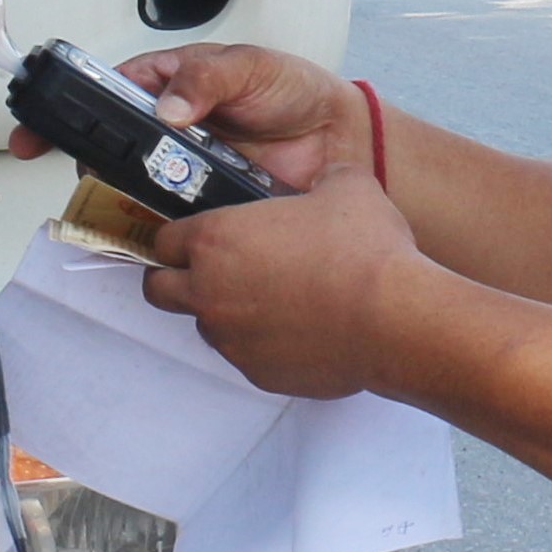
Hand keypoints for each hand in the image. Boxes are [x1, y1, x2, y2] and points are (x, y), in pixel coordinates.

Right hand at [6, 41, 369, 192]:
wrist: (338, 138)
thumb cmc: (293, 90)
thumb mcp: (248, 66)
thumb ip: (206, 79)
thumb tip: (168, 105)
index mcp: (170, 84)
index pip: (105, 92)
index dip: (68, 110)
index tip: (38, 131)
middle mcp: (168, 128)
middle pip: (110, 145)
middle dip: (86, 160)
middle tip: (78, 174)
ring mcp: (183, 168)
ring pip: (133, 185)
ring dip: (119, 197)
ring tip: (113, 204)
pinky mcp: (204, 203)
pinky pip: (170, 217)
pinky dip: (157, 225)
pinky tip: (153, 230)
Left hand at [143, 167, 432, 400]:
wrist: (392, 319)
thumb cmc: (362, 251)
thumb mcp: (345, 186)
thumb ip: (320, 179)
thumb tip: (327, 178)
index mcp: (216, 239)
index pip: (163, 240)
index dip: (177, 236)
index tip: (195, 236)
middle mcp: (210, 292)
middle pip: (159, 290)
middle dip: (175, 280)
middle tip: (212, 271)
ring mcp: (232, 338)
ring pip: (205, 325)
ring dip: (224, 311)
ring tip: (271, 298)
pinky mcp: (258, 373)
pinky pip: (246, 355)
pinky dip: (262, 343)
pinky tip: (299, 328)